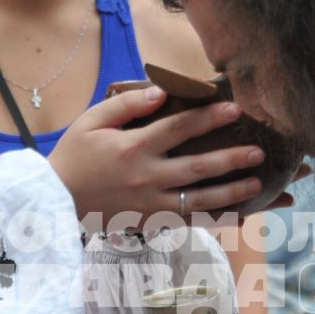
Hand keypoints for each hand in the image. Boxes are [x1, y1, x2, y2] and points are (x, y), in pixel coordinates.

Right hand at [49, 88, 264, 222]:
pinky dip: (216, 219)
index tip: (235, 109)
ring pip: (200, 200)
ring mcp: (151, 204)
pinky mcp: (151, 222)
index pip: (179, 129)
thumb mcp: (92, 121)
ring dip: (232, 192)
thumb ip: (127, 105)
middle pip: (198, 167)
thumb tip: (160, 92)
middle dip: (231, 159)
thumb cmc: (75, 156)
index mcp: (134, 148)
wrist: (55, 201)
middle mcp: (147, 177)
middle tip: (258, 151)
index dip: (209, 118)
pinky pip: (190, 221)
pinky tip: (239, 214)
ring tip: (259, 184)